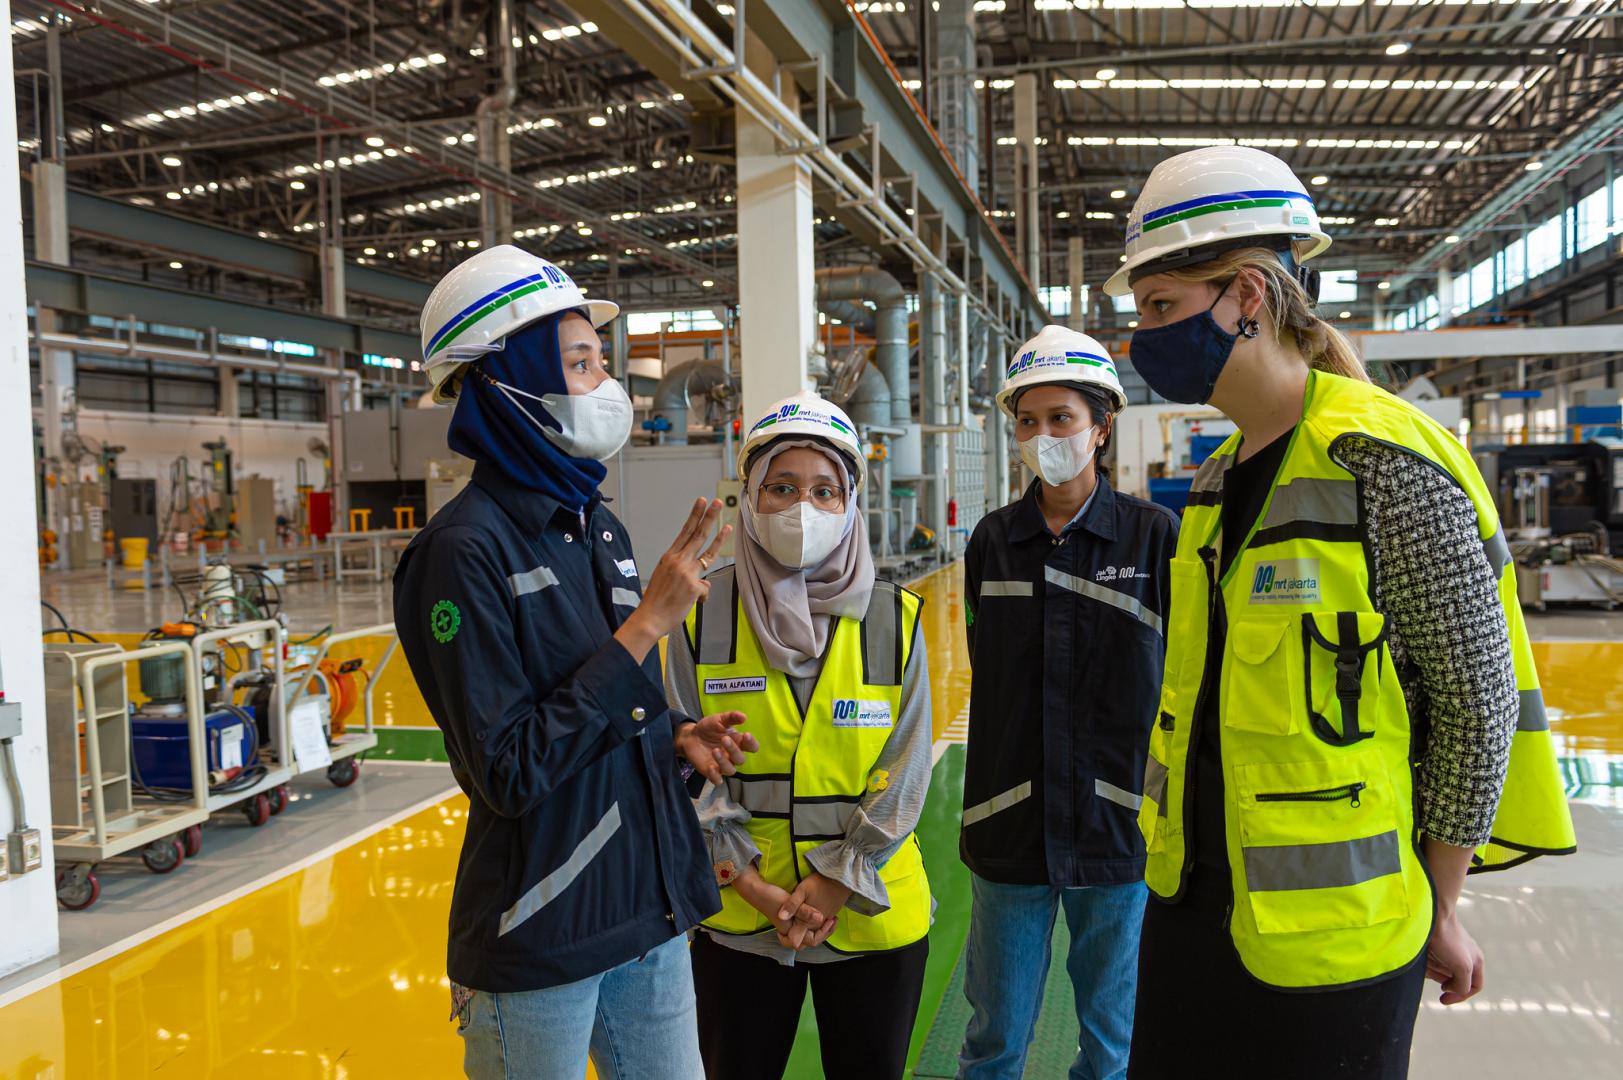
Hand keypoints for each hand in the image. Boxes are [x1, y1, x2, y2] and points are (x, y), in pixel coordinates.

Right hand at [615, 498, 729, 660]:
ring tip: (728, 527)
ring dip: (719, 540)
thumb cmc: (656, 600)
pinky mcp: (694, 587)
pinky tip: (690, 602)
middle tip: (716, 502)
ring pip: (707, 555)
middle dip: (708, 517)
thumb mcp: (666, 579)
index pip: (685, 532)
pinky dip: (700, 597)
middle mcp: (678, 561)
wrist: (649, 618)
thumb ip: (684, 573)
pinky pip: (705, 590)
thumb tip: (703, 581)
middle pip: (697, 535)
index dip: (694, 516)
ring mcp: (687, 573)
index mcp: (669, 557)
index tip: (701, 503)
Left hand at [675, 712, 758, 786]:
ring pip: (730, 770)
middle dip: (734, 750)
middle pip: (740, 759)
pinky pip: (718, 780)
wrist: (690, 736)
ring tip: (715, 750)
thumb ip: (731, 717)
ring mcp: (722, 765)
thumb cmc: (708, 728)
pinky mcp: (711, 772)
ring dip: (724, 762)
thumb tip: (744, 717)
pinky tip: (710, 767)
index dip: (752, 743)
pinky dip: (716, 776)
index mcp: (738, 742)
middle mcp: (732, 755)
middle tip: (724, 739)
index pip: (752, 747)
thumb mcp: (719, 719)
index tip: (746, 735)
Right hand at [734, 866, 823, 938]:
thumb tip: (821, 918)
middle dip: (823, 933)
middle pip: (810, 940)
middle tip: (833, 920)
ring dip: (819, 927)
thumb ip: (804, 911)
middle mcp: (791, 931)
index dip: (822, 933)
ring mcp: (791, 925)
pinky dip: (813, 922)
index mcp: (791, 931)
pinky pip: (805, 925)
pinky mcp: (791, 918)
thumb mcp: (789, 902)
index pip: (811, 941)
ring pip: (808, 933)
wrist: (756, 890)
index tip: (829, 920)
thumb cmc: (771, 897)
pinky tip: (819, 913)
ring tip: (830, 917)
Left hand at [777, 873, 851, 950]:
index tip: (780, 933)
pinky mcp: (831, 916)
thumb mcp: (802, 891)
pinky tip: (809, 916)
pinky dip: (815, 926)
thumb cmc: (820, 884)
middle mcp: (817, 926)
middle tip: (787, 929)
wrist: (841, 879)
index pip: (796, 942)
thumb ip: (792, 905)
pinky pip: (822, 927)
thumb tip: (780, 917)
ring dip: (807, 931)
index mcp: (808, 923)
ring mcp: (825, 922)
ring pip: (815, 934)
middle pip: (806, 940)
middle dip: (797, 937)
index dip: (787, 940)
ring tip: (797, 922)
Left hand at [1425, 908, 1484, 1004]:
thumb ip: (1464, 984)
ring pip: (1440, 970)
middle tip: (1431, 971)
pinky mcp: (1436, 943)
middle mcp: (1465, 955)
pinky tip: (1420, 956)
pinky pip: (1430, 960)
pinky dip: (1425, 962)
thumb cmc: (1448, 938)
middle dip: (1440, 978)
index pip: (1474, 987)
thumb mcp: (1463, 966)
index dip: (1460, 996)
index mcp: (1476, 960)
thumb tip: (1454, 989)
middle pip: (1453, 979)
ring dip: (1431, 969)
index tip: (1443, 999)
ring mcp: (1450, 949)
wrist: (1431, 913)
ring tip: (1425, 959)